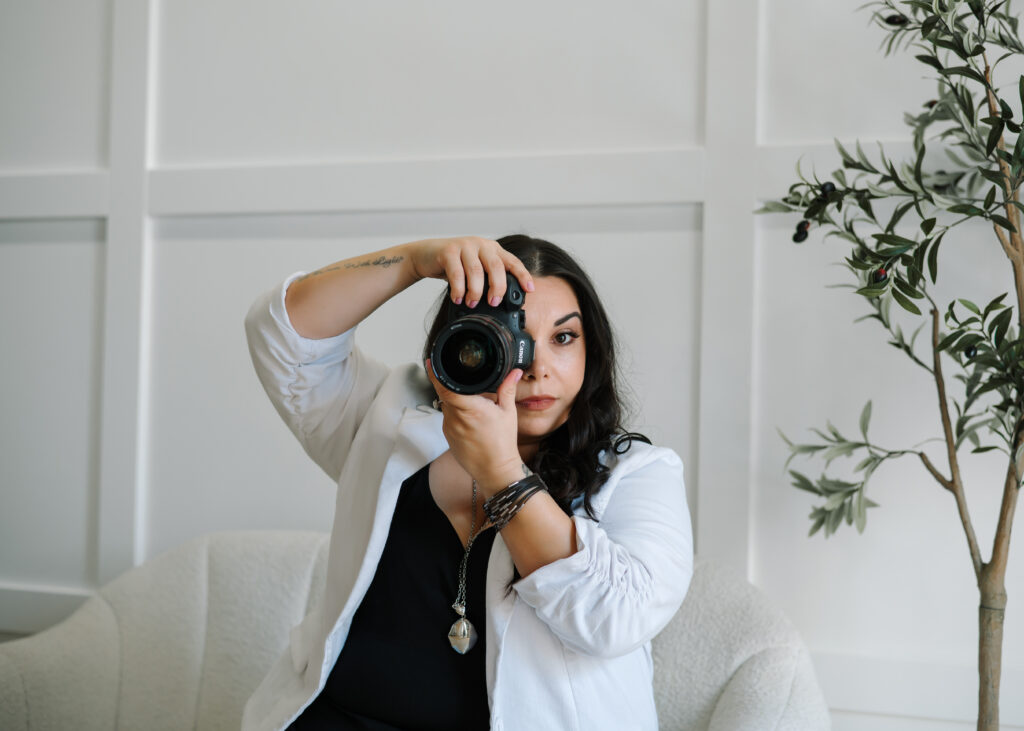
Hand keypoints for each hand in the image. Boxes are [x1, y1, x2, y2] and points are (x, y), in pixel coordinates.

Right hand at [406, 236, 533, 308]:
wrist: (426, 255)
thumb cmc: (454, 265)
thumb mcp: (475, 268)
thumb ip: (488, 278)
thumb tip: (500, 301)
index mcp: (492, 249)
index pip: (512, 261)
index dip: (523, 275)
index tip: (529, 290)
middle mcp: (481, 245)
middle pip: (496, 267)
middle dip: (497, 288)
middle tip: (493, 303)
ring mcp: (465, 246)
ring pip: (476, 271)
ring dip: (475, 291)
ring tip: (472, 303)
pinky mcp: (448, 251)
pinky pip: (456, 273)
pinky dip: (458, 289)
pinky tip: (458, 298)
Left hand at [425, 359, 526, 496]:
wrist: (495, 470)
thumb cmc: (503, 443)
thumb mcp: (508, 413)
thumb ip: (507, 389)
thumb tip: (514, 373)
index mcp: (471, 409)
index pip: (446, 387)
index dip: (435, 374)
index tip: (431, 362)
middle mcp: (456, 418)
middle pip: (445, 394)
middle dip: (451, 386)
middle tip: (463, 384)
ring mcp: (449, 428)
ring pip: (446, 406)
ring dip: (455, 402)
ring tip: (472, 405)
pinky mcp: (448, 437)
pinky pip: (448, 419)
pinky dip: (456, 415)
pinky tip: (470, 420)